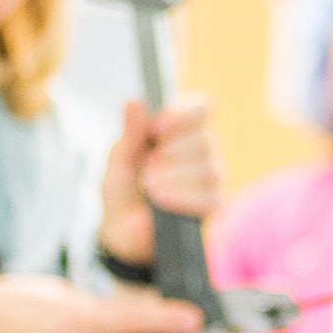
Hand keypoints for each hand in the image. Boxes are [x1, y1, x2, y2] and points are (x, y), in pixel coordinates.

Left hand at [98, 95, 223, 262]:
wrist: (122, 230)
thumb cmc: (123, 190)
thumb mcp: (118, 160)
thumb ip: (130, 132)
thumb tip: (134, 102)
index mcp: (181, 129)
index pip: (201, 108)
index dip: (183, 115)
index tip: (157, 128)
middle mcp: (203, 149)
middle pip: (204, 140)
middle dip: (171, 154)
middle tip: (146, 167)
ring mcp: (212, 177)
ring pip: (209, 169)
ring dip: (175, 178)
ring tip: (150, 187)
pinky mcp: (214, 205)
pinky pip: (211, 197)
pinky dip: (184, 198)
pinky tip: (162, 201)